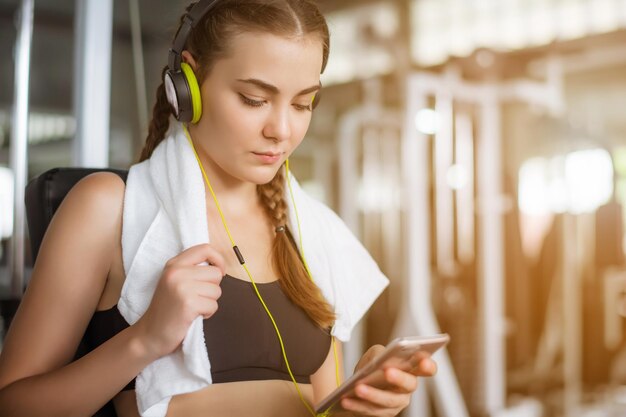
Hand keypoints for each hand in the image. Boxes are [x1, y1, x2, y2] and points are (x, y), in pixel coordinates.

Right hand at [134, 243, 224, 358]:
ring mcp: (182, 287)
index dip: (218, 259)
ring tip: (193, 307)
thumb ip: (191, 270)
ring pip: (217, 290)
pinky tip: (193, 316)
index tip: (220, 271)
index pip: (205, 249)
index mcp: (174, 264)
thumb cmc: (167, 309)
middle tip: (197, 297)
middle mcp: (177, 272)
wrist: (150, 334)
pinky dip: (207, 314)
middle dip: (212, 288)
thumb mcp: (174, 281)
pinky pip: (214, 306)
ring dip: (209, 302)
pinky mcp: (189, 304)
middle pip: (216, 273)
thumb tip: (219, 266)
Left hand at [341, 344, 437, 416]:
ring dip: (372, 394)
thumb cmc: (371, 366)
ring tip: (358, 387)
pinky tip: (346, 398)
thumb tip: (380, 360)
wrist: (356, 384)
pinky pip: (372, 411)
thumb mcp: (375, 354)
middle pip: (409, 385)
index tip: (424, 360)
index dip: (428, 365)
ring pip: (388, 401)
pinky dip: (357, 404)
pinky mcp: (383, 414)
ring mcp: (397, 403)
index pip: (426, 368)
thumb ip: (380, 353)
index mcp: (410, 370)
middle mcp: (407, 388)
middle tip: (387, 371)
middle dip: (399, 378)